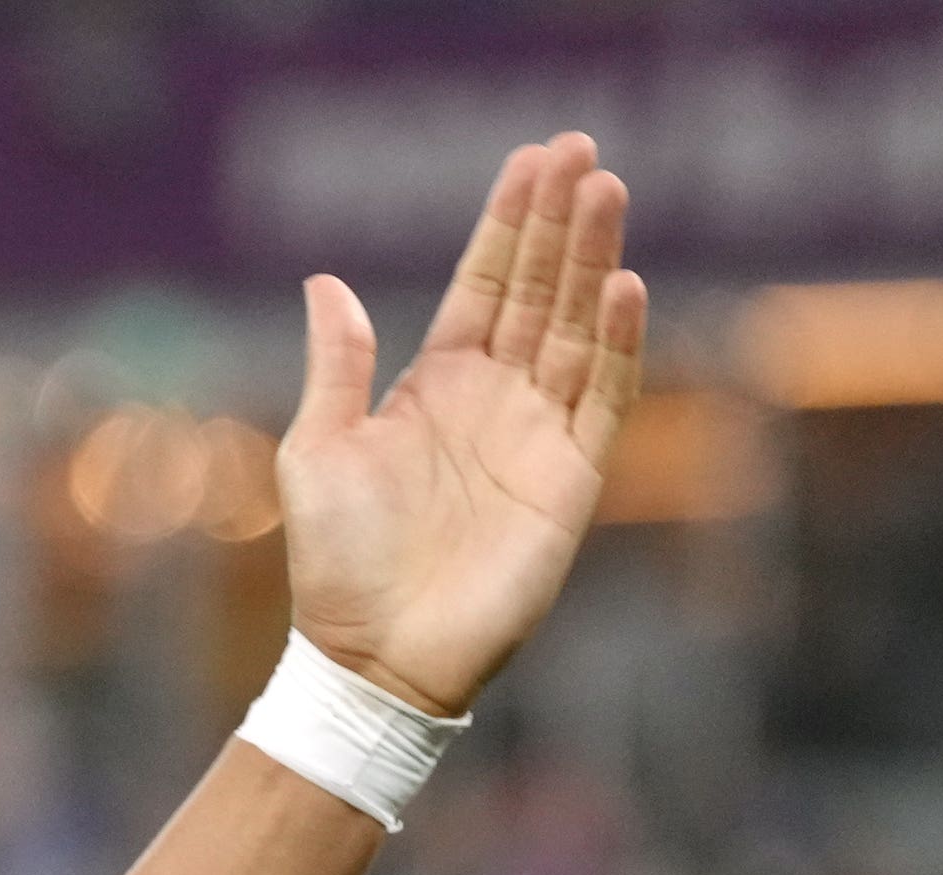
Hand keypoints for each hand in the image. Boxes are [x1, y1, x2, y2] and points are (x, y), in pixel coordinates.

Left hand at [276, 136, 645, 718]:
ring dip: (593, 262)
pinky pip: (603, 399)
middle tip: (582, 151)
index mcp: (436, 384)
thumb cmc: (335, 563)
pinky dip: (617, 344)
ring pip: (578, 328)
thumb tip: (324, 281)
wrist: (374, 655)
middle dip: (560, 222)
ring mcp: (537, 435)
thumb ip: (336, 366)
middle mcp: (495, 399)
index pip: (484, 284)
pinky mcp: (570, 480)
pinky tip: (623, 286)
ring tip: (606, 193)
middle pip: (540, 291)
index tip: (533, 158)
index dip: (508, 223)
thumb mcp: (318, 450)